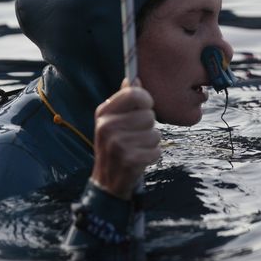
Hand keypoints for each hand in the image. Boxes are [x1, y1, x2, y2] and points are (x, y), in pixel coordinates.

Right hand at [91, 78, 160, 199]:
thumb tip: (134, 79)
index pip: (134, 94)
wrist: (107, 181)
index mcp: (103, 112)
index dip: (146, 100)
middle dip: (148, 126)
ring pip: (155, 134)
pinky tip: (139, 159)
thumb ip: (125, 100)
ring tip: (137, 148)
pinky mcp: (130, 160)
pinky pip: (157, 151)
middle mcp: (107, 127)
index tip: (145, 107)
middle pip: (149, 115)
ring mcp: (117, 144)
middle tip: (136, 136)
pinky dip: (152, 156)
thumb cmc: (115, 145)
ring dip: (151, 142)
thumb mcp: (113, 121)